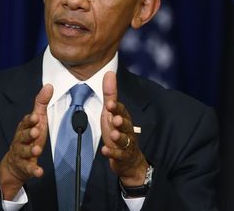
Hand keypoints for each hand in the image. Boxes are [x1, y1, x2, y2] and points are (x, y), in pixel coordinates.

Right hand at [0, 84, 52, 199]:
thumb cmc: (29, 137)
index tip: (36, 117)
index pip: (25, 122)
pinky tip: (39, 171)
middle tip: (36, 131)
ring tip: (38, 149)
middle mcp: (20, 140)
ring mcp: (21, 154)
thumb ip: (41, 104)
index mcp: (23, 128)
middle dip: (28, 134)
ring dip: (30, 150)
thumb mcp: (36, 120)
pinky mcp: (25, 167)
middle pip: (22, 136)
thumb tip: (49, 85)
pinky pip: (28, 169)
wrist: (15, 163)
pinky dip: (33, 170)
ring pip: (24, 152)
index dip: (30, 120)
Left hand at [100, 72, 147, 186]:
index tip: (110, 104)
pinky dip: (112, 153)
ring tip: (113, 135)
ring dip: (119, 137)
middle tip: (116, 119)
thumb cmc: (117, 131)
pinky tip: (105, 150)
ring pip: (124, 140)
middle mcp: (127, 130)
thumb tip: (109, 72)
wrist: (128, 159)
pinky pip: (119, 155)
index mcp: (124, 118)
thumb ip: (110, 94)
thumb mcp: (111, 112)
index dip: (116, 108)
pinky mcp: (123, 157)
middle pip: (126, 125)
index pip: (121, 111)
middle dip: (121, 121)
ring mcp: (126, 144)